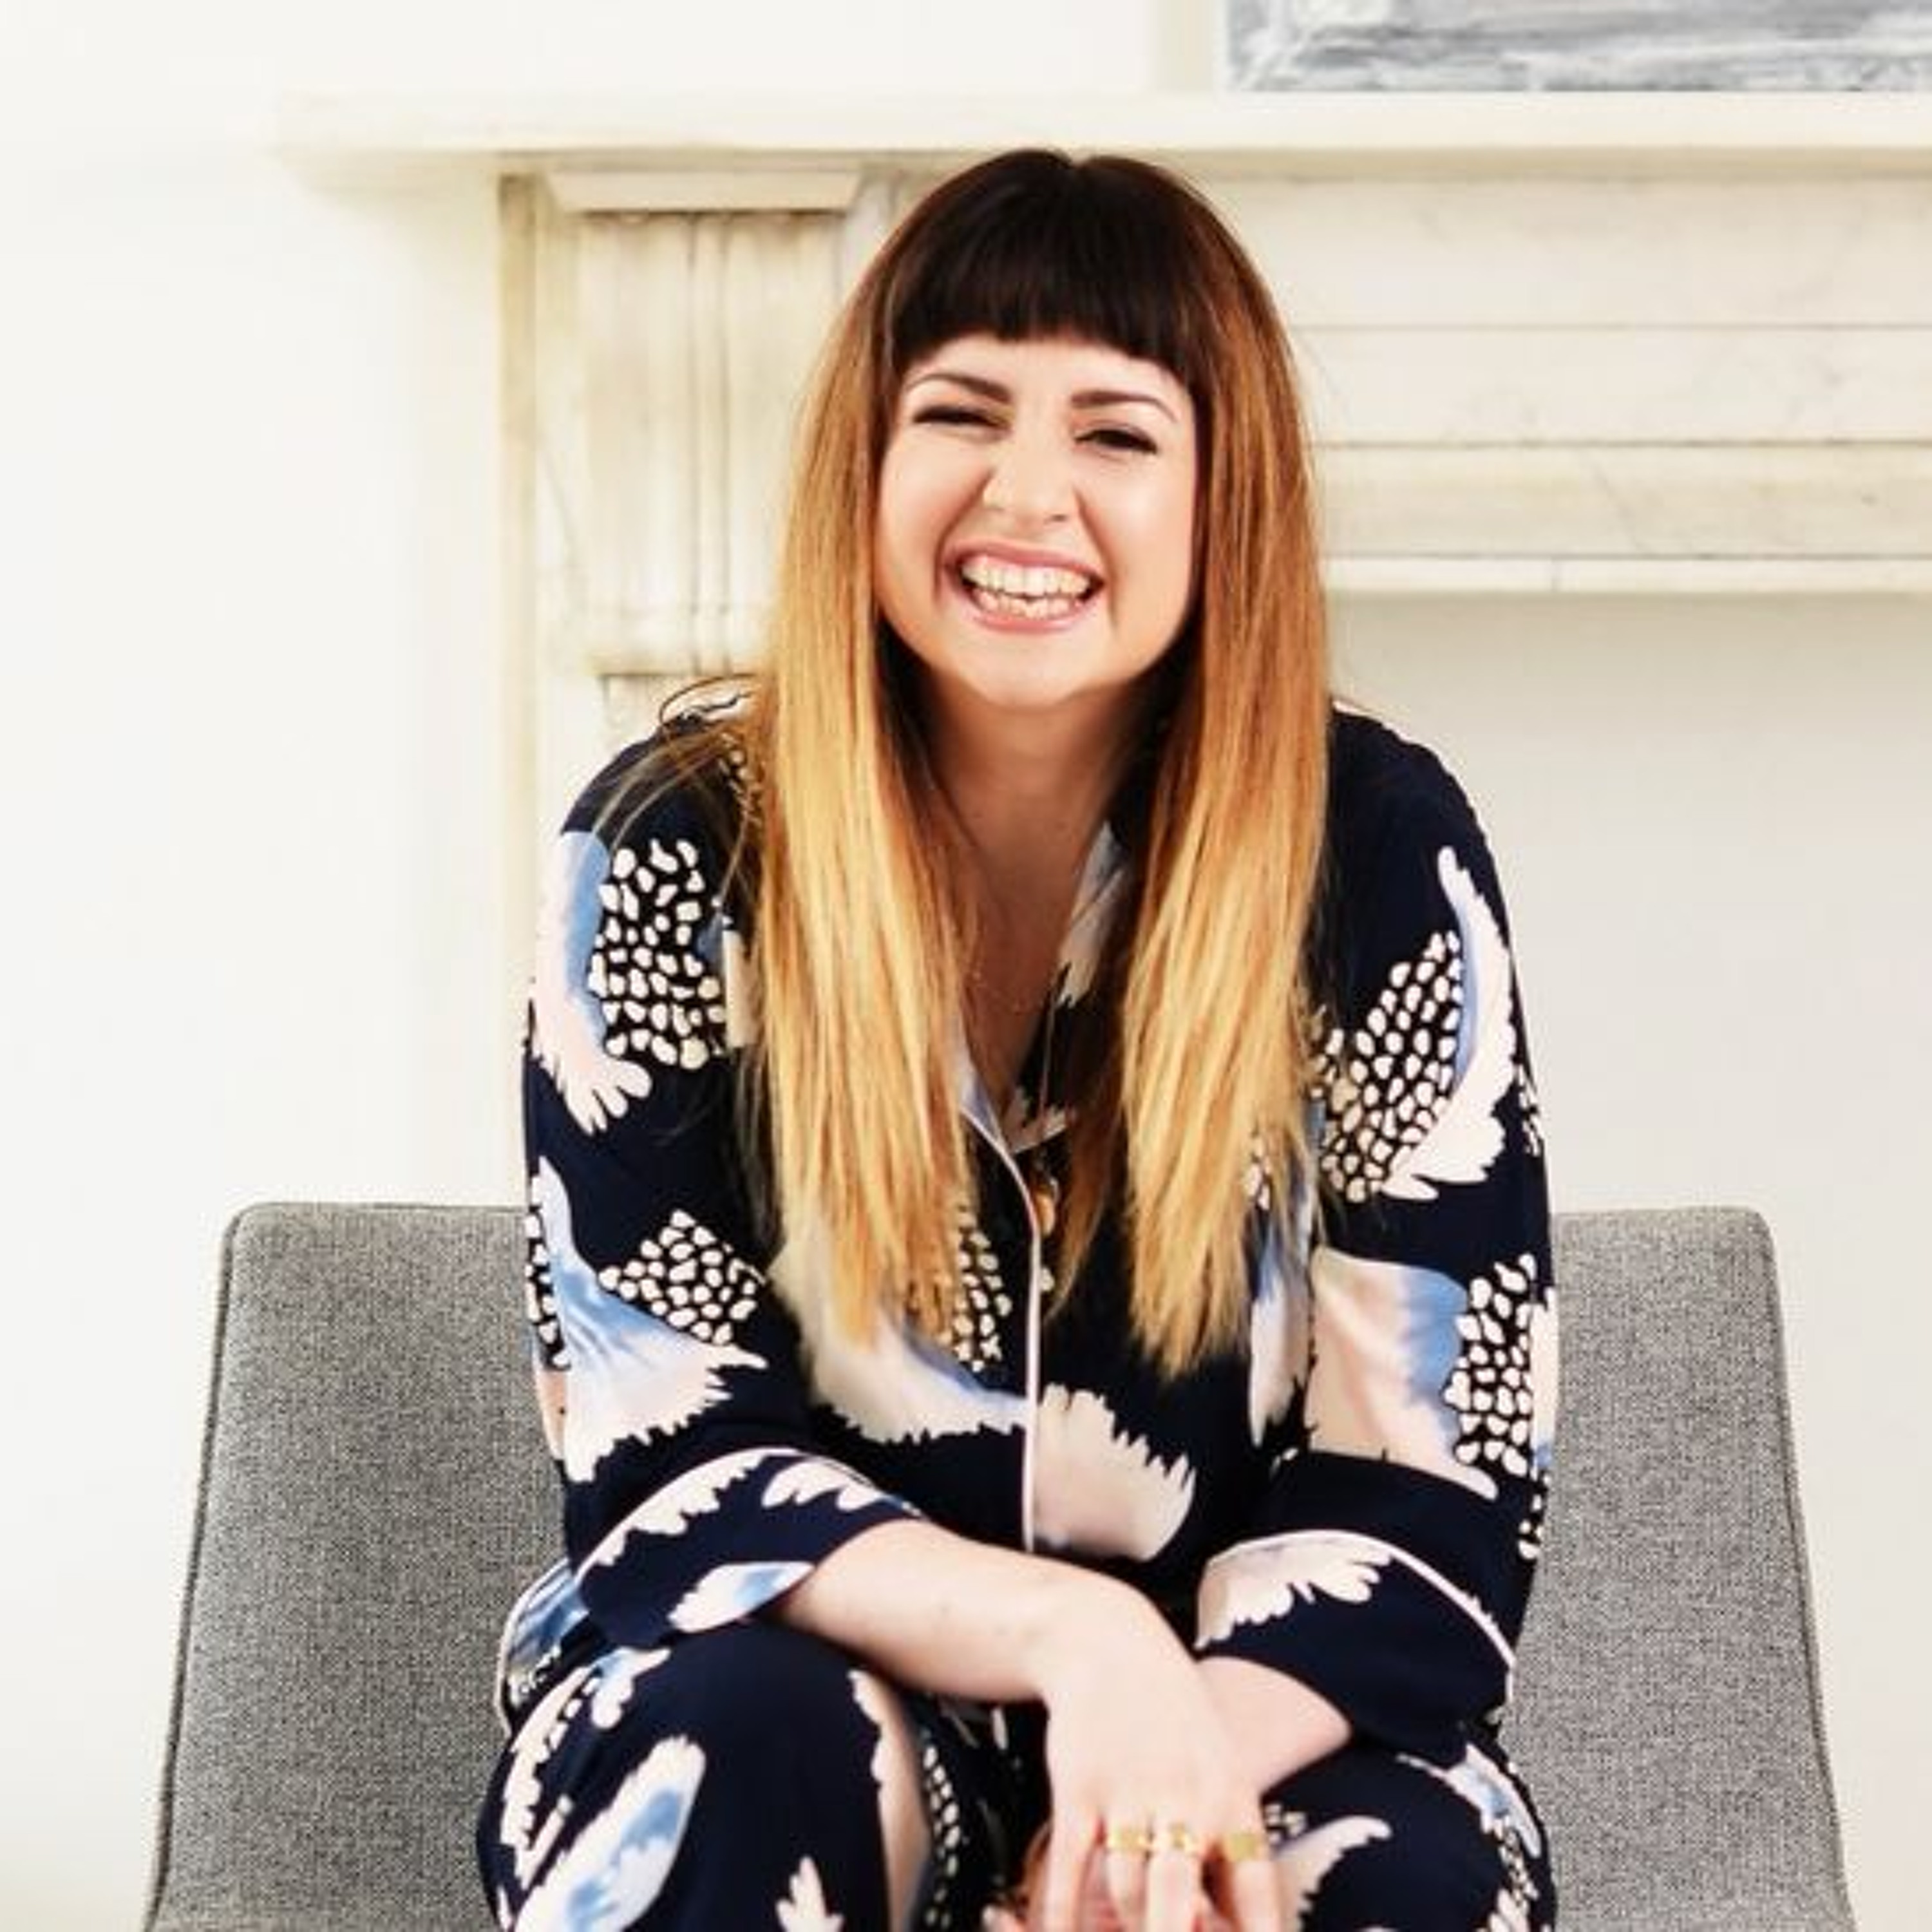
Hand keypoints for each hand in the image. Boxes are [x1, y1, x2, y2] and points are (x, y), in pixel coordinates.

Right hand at [1022, 1579, 1283, 1931]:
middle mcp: (1185, 1802)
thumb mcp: (1220, 1771)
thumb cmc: (1174, 1719)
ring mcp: (1128, 1796)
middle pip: (1179, 1903)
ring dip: (1124, 1926)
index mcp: (1232, 1802)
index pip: (1256, 1892)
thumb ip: (1225, 1845)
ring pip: (1126, 1895)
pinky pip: (1071, 1871)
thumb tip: (1227, 1919)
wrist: (1112, 1647)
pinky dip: (1065, 1915)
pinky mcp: (1078, 1791)